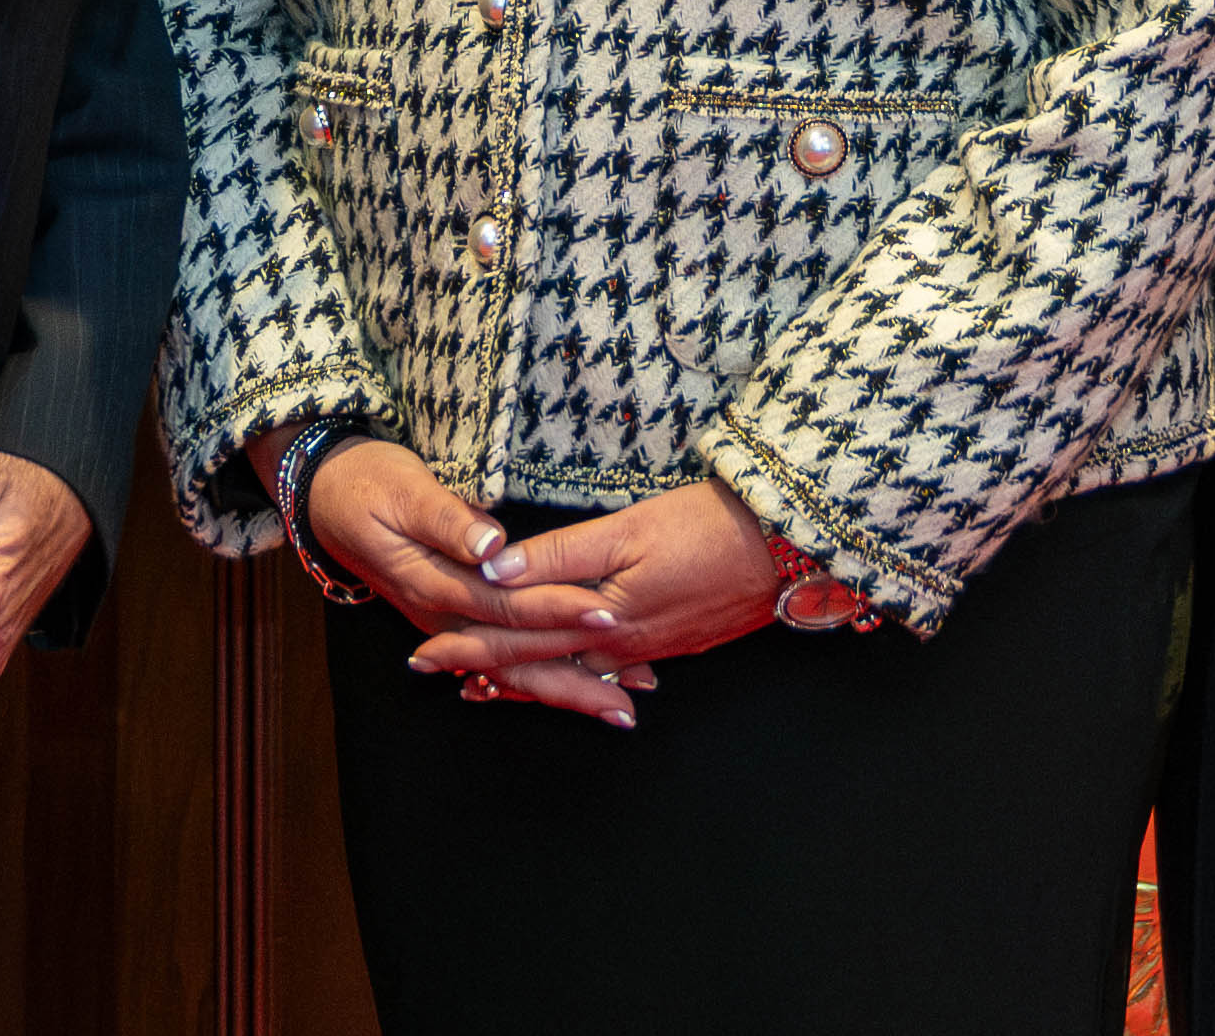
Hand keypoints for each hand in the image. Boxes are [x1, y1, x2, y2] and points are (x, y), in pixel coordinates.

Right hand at [287, 438, 625, 723]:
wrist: (327, 497)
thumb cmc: (368, 484)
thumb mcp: (402, 489)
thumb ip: (446, 519)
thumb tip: (490, 546)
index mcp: (434, 584)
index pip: (507, 605)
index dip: (558, 609)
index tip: (607, 612)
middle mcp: (443, 616)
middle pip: (516, 658)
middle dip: (576, 677)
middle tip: (634, 690)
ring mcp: (449, 623)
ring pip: (512, 671)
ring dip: (566, 689)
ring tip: (621, 707)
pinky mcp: (456, 619)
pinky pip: (502, 662)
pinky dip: (542, 678)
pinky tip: (579, 689)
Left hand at [412, 481, 773, 716]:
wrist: (787, 547)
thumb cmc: (708, 527)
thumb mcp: (627, 530)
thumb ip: (559, 555)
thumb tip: (494, 570)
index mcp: (600, 617)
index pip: (518, 637)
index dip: (469, 643)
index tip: (426, 653)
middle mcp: (620, 645)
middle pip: (542, 662)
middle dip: (490, 670)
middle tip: (442, 678)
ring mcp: (653, 648)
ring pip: (577, 671)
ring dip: (534, 679)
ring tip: (493, 688)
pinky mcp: (679, 641)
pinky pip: (615, 670)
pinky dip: (584, 677)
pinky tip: (583, 680)